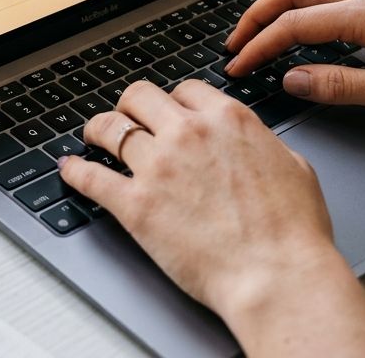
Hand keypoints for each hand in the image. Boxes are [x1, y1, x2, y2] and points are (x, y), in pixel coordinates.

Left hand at [59, 80, 364, 355]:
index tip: (166, 111)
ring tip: (93, 136)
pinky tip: (70, 169)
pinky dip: (75, 171)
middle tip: (126, 117)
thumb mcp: (294, 167)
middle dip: (130, 105)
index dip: (172, 100)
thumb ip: (262, 145)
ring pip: (110, 128)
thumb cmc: (293, 232)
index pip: (185, 89)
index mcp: (227, 120)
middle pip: (139, 96)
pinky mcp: (136, 204)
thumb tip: (254, 145)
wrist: (276, 275)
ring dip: (97, 130)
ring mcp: (158, 167)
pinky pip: (91, 177)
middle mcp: (188, 133)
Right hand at [224, 0, 364, 121]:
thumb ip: (339, 85)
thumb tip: (293, 80)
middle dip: (257, 16)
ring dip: (279, 7)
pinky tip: (302, 30)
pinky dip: (305, 7)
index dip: (259, 47)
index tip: (238, 68)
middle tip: (234, 44)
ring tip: (258, 35)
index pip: (295, 25)